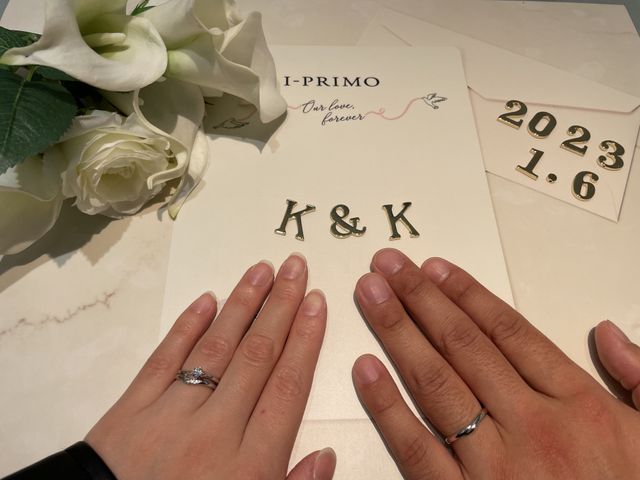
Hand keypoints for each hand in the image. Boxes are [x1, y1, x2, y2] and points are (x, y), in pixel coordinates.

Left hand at [86, 254, 335, 479]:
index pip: (288, 386)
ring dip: (242, 304)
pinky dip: (187, 326)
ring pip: (216, 348)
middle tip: (296, 267)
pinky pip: (165, 358)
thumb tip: (325, 454)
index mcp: (250, 463)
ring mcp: (171, 412)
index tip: (317, 302)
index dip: (306, 339)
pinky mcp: (132, 407)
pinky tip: (207, 299)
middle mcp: (216, 428)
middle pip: (257, 355)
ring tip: (262, 269)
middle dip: (281, 306)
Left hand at [352, 248, 639, 478]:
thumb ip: (639, 381)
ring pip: (436, 383)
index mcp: (578, 405)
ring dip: (397, 332)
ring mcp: (494, 465)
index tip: (434, 268)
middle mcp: (532, 425)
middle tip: (388, 265)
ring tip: (371, 294)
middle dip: (420, 298)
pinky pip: (418, 449)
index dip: (466, 295)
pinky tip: (365, 369)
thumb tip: (608, 332)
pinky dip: (387, 407)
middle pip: (463, 345)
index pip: (509, 332)